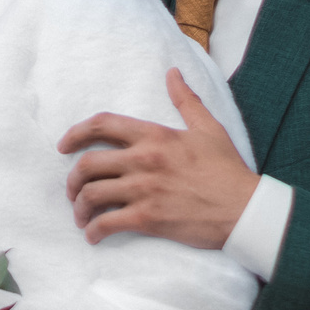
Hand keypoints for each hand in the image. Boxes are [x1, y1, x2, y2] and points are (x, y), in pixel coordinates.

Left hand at [57, 68, 258, 248]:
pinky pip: (107, 223)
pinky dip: (94, 231)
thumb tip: (173, 73)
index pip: (103, 124)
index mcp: (155, 136)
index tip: (63, 146)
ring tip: (82, 216)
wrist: (245, 209)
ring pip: (91, 195)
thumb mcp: (208, 128)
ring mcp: (144, 190)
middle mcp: (144, 160)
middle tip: (72, 190)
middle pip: (88, 164)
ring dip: (79, 207)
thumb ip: (186, 100)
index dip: (76, 133)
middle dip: (72, 179)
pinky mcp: (148, 218)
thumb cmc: (228, 170)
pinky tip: (93, 236)